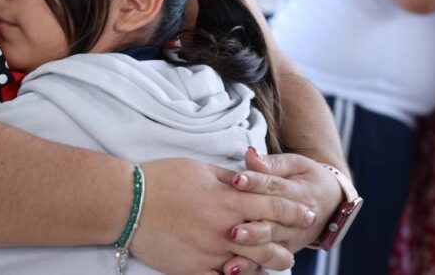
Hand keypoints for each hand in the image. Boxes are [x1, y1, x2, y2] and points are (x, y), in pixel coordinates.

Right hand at [131, 158, 315, 273]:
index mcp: (229, 201)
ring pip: (251, 266)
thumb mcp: (200, 168)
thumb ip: (230, 178)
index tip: (307, 212)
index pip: (273, 205)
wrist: (128, 203)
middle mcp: (224, 230)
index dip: (293, 209)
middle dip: (286, 243)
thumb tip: (250, 180)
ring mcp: (210, 253)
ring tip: (279, 264)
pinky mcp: (193, 270)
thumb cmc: (162, 179)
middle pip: (268, 241)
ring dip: (269, 265)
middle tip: (296, 245)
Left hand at [221, 149, 342, 273]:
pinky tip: (233, 270)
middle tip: (234, 230)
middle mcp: (297, 220)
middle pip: (273, 223)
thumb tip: (250, 154)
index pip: (275, 187)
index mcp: (299, 192)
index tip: (236, 180)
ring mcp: (292, 239)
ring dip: (251, 250)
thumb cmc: (306, 178)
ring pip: (271, 246)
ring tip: (232, 250)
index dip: (256, 183)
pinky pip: (268, 262)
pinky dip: (251, 268)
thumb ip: (273, 163)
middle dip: (254, 227)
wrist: (332, 203)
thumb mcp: (295, 164)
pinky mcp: (285, 252)